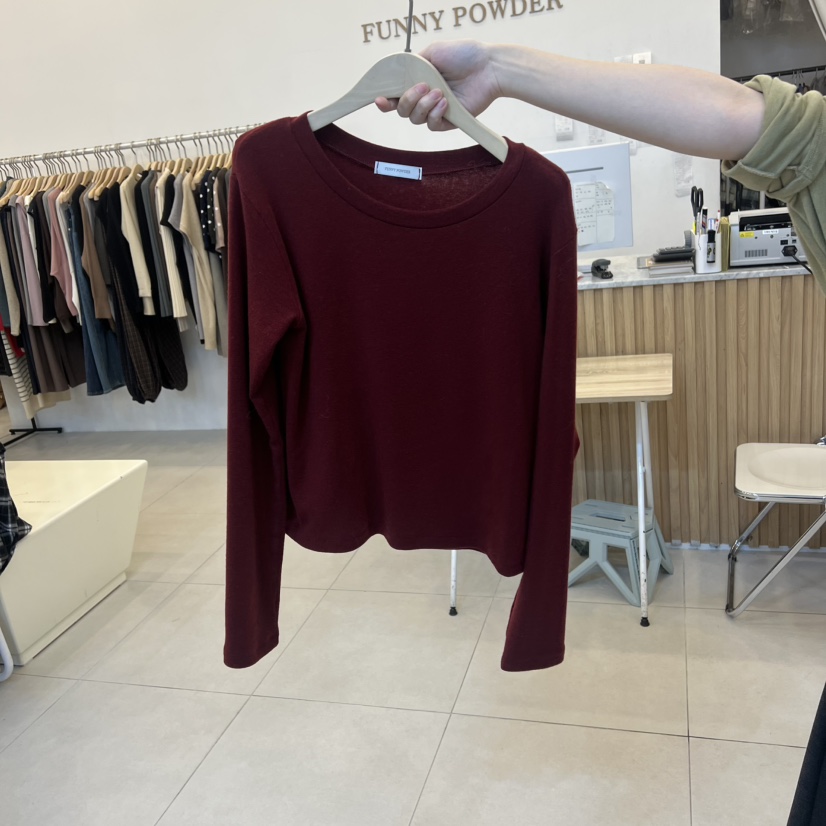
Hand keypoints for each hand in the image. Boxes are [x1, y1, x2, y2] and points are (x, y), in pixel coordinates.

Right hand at [375, 40, 501, 131]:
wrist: (488, 67)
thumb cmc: (463, 56)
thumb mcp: (432, 52)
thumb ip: (412, 64)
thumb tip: (399, 76)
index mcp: (417, 81)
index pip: (395, 96)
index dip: (384, 101)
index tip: (380, 99)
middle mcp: (424, 98)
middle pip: (402, 111)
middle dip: (408, 100)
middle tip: (423, 86)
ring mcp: (435, 111)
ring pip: (415, 119)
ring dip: (423, 106)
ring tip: (439, 92)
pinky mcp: (448, 121)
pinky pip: (431, 125)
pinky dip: (435, 114)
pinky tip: (445, 102)